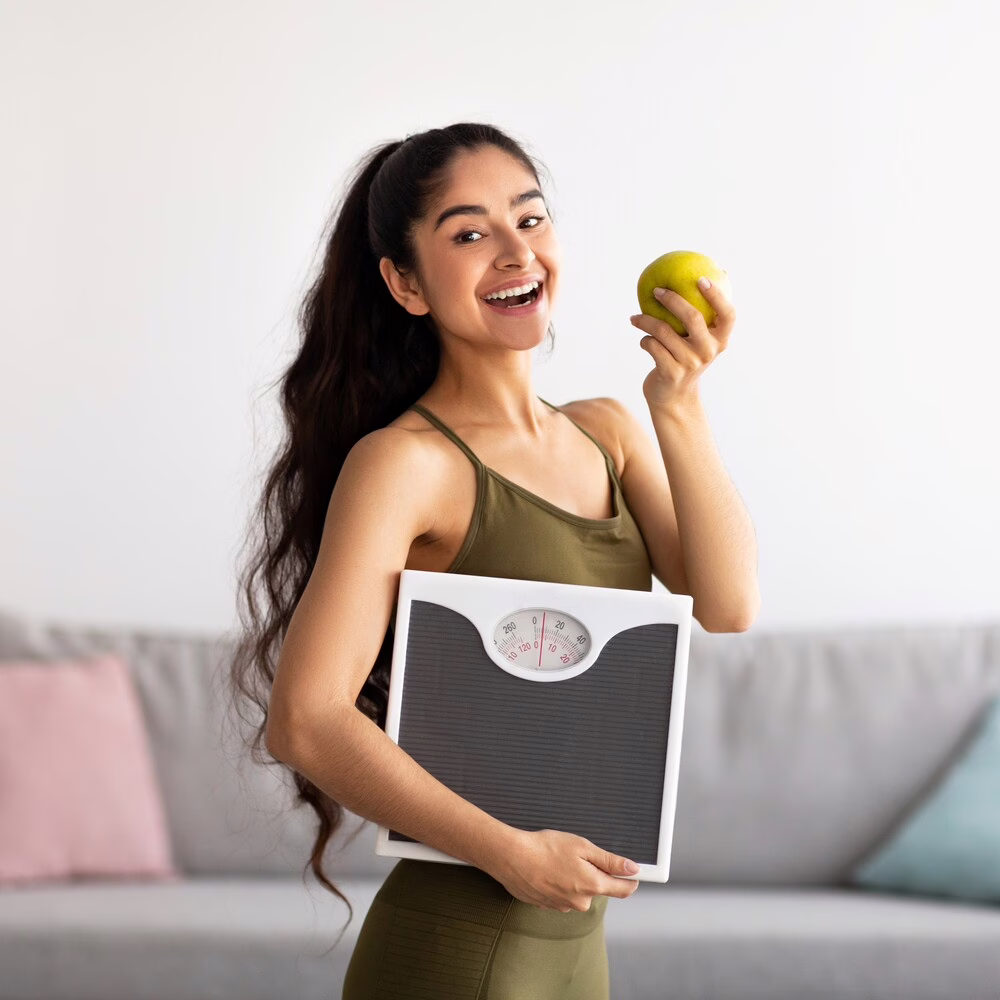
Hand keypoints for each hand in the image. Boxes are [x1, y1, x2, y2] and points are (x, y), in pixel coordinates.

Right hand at [485, 828, 639, 911]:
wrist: (511, 858)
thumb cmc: (545, 848)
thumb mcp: (582, 846)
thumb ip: (610, 861)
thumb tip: (632, 869)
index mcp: (592, 886)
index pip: (623, 889)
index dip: (630, 878)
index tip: (632, 870)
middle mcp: (580, 902)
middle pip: (598, 888)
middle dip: (593, 872)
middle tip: (577, 854)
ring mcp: (563, 906)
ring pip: (578, 891)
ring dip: (573, 877)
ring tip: (556, 860)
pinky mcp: (547, 906)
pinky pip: (561, 894)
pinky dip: (558, 882)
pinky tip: (547, 869)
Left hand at [629, 278, 734, 411]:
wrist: (674, 397)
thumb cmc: (685, 359)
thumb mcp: (699, 341)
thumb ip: (704, 315)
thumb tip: (716, 272)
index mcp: (720, 341)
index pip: (728, 315)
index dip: (717, 296)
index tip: (701, 279)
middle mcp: (708, 352)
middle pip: (693, 317)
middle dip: (673, 299)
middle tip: (656, 290)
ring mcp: (690, 363)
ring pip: (663, 331)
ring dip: (645, 321)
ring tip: (635, 318)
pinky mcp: (671, 373)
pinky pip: (652, 346)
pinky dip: (644, 340)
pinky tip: (643, 340)